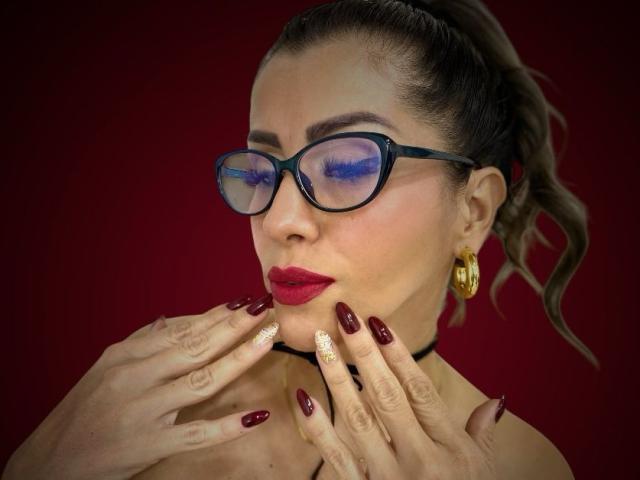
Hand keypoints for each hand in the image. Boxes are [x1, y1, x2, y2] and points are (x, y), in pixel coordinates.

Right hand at [2, 293, 277, 479]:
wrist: (49, 462)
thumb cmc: (83, 411)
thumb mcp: (106, 369)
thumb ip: (141, 344)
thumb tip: (172, 320)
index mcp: (124, 356)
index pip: (180, 330)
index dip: (216, 316)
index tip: (245, 302)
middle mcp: (134, 379)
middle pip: (195, 348)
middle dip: (234, 327)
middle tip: (266, 310)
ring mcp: (143, 413)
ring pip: (202, 381)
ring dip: (239, 359)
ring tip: (268, 340)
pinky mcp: (149, 446)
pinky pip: (197, 434)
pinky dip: (228, 426)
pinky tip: (256, 415)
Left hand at [294, 301, 504, 478]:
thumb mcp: (482, 471)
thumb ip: (483, 434)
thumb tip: (496, 401)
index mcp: (450, 450)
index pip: (420, 391)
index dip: (398, 354)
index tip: (378, 322)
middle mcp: (419, 461)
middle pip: (387, 396)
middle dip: (364, 352)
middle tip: (345, 316)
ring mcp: (387, 478)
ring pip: (357, 418)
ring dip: (336, 377)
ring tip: (321, 342)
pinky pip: (334, 457)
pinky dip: (316, 427)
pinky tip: (302, 396)